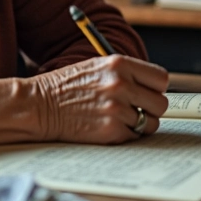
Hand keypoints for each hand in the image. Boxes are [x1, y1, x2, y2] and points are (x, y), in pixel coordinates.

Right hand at [32, 56, 168, 144]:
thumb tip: (154, 86)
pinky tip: (108, 126)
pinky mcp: (111, 131)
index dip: (156, 87)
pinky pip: (135, 136)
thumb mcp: (97, 66)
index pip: (161, 78)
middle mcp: (121, 85)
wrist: (39, 105)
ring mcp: (117, 109)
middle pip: (161, 103)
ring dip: (140, 123)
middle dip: (150, 108)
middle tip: (135, 108)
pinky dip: (126, 134)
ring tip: (119, 118)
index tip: (148, 92)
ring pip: (150, 123)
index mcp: (119, 64)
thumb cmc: (67, 86)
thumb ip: (126, 72)